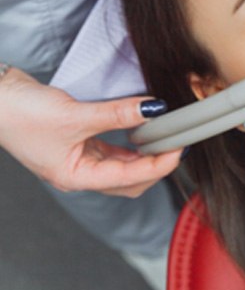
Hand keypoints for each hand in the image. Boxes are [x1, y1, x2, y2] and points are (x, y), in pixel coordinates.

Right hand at [0, 67, 181, 196]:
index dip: (158, 165)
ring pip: (122, 164)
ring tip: (166, 136)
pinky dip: (130, 141)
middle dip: (155, 165)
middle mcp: (79, 172)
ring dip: (144, 153)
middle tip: (177, 143)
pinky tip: (143, 129)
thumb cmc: (21, 114)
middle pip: (129, 180)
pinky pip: (112, 147)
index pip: (129, 178)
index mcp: (76, 177)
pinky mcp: (78, 140)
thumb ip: (117, 113)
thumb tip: (154, 109)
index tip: (179, 148)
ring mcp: (79, 157)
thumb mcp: (75, 115)